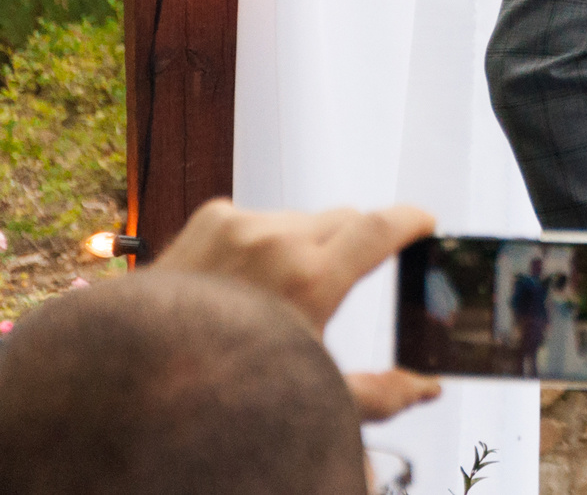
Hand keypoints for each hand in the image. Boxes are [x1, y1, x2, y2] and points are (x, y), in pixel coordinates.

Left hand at [149, 198, 446, 421]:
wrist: (132, 377)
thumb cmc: (220, 392)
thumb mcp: (307, 395)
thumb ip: (378, 393)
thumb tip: (427, 389)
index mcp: (310, 279)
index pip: (382, 225)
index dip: (412, 220)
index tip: (425, 224)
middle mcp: (277, 241)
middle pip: (347, 219)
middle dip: (356, 242)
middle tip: (347, 278)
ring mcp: (240, 225)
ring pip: (304, 219)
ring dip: (307, 243)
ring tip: (281, 292)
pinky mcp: (210, 218)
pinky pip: (261, 217)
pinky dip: (264, 240)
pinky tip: (243, 280)